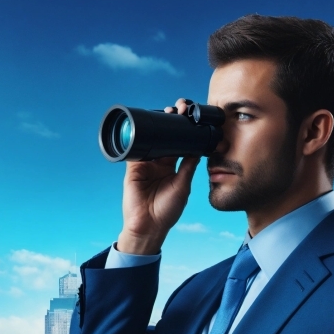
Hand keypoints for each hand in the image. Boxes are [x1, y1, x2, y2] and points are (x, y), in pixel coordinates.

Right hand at [117, 98, 200, 253]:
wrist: (148, 226)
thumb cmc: (167, 211)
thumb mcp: (183, 186)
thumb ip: (189, 166)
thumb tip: (199, 147)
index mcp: (174, 166)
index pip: (180, 142)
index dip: (185, 129)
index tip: (192, 115)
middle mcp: (160, 162)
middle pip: (166, 135)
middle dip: (173, 120)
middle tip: (180, 107)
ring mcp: (146, 162)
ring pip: (153, 137)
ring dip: (159, 123)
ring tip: (168, 110)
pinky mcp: (134, 166)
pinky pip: (136, 147)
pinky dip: (141, 135)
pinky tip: (148, 124)